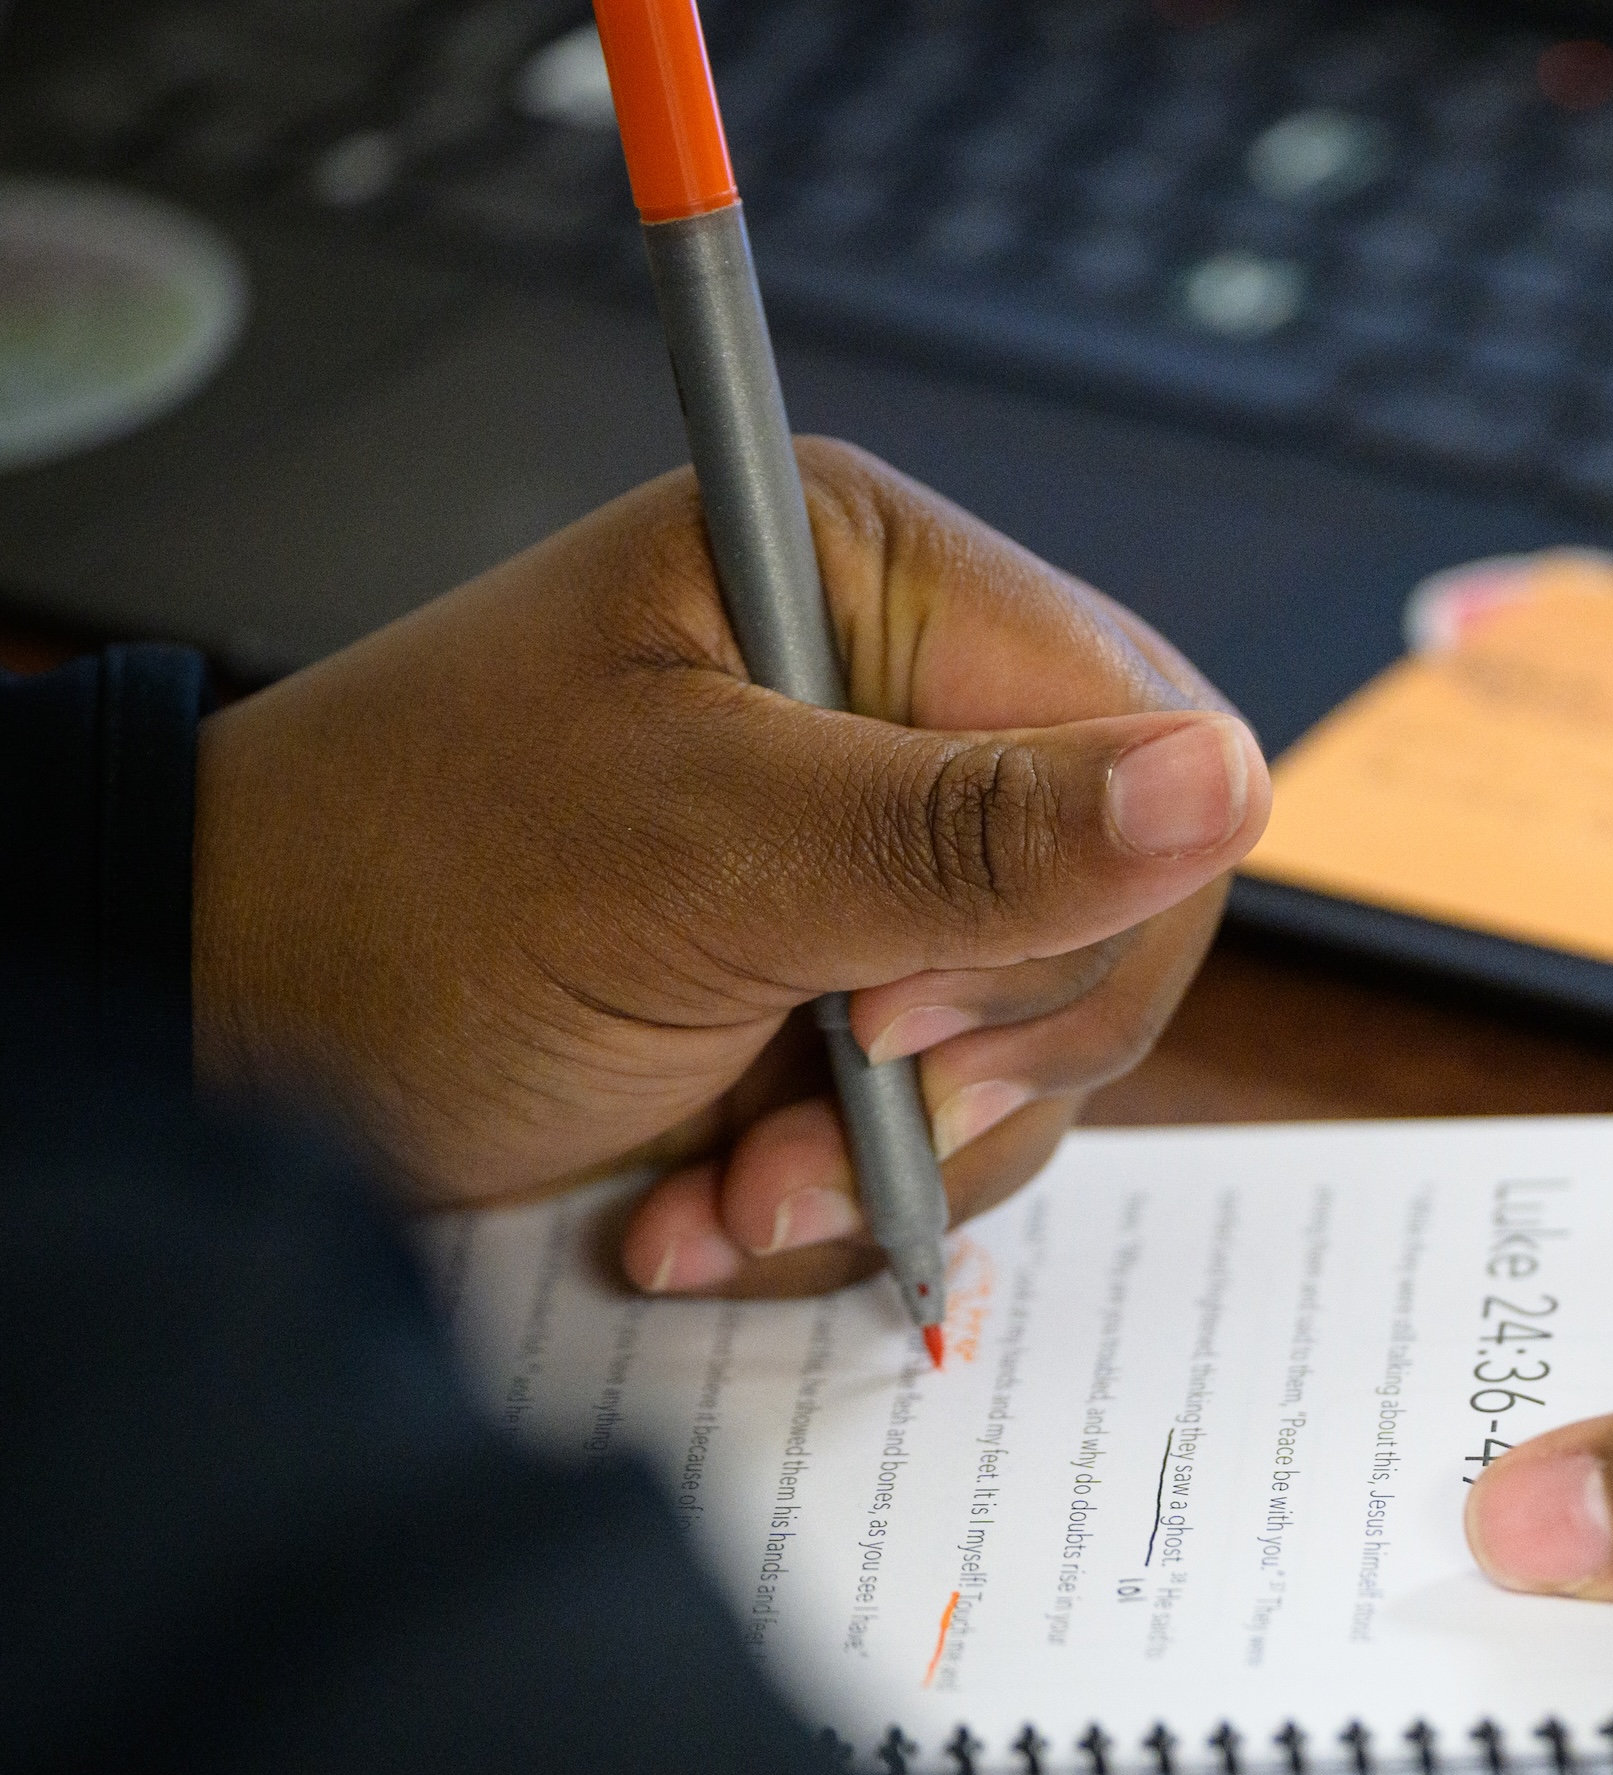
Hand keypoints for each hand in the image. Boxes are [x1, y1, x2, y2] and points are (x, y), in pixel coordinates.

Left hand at [194, 439, 1269, 1297]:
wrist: (217, 1040)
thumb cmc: (408, 893)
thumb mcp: (700, 855)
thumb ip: (978, 831)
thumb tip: (1228, 786)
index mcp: (876, 580)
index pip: (1152, 747)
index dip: (1078, 911)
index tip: (898, 1012)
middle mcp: (902, 703)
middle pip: (1123, 909)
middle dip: (974, 1057)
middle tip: (810, 1086)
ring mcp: (880, 856)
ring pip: (1046, 1040)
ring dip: (893, 1151)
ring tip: (722, 1177)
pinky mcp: (848, 983)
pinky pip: (957, 1113)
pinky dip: (842, 1186)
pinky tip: (706, 1189)